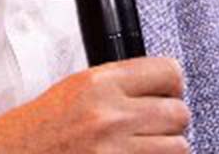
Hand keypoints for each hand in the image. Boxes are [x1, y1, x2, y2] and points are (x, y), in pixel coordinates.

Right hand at [0, 56, 189, 153]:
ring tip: (143, 146)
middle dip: (170, 120)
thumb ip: (115, 86)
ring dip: (166, 148)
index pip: (167, 71)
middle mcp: (111, 115)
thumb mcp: (74, 89)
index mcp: (98, 83)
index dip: (171, 83)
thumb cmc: (39, 128)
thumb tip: (157, 86)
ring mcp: (117, 150)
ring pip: (179, 147)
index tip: (167, 90)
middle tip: (152, 124)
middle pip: (179, 112)